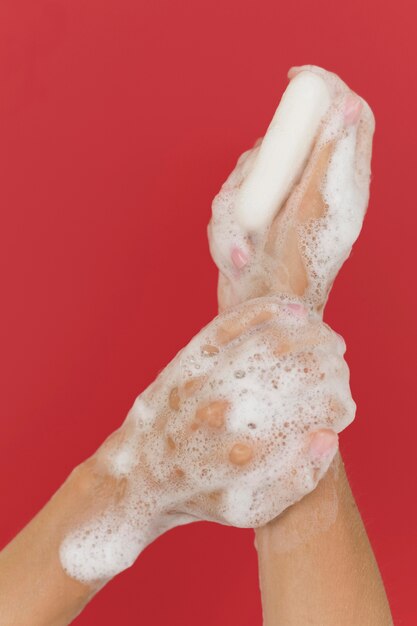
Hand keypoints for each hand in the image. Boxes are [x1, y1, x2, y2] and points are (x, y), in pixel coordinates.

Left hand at [60, 295, 352, 582]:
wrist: (136, 475)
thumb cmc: (198, 494)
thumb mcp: (248, 508)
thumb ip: (295, 481)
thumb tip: (327, 435)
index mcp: (242, 453)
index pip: (310, 408)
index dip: (337, 394)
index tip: (344, 393)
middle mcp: (221, 413)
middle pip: (294, 368)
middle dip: (327, 357)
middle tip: (338, 355)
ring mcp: (201, 381)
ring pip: (266, 342)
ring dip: (304, 331)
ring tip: (321, 332)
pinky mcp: (187, 359)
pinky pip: (230, 325)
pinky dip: (263, 312)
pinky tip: (289, 310)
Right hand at [208, 65, 374, 312]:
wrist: (262, 316)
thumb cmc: (295, 275)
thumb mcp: (315, 211)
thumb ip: (328, 157)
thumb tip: (347, 104)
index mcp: (344, 184)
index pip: (350, 116)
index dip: (328, 89)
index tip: (298, 80)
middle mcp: (313, 188)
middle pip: (289, 139)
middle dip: (261, 164)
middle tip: (255, 188)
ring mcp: (281, 203)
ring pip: (251, 168)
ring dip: (236, 205)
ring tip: (243, 245)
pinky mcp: (254, 217)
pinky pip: (230, 199)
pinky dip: (226, 227)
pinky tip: (235, 254)